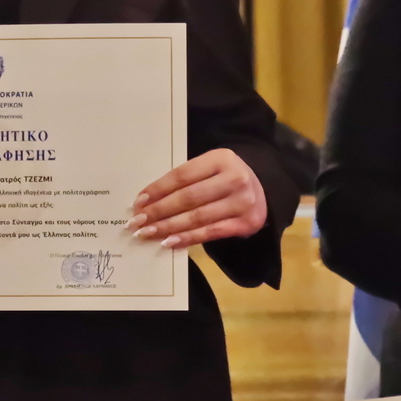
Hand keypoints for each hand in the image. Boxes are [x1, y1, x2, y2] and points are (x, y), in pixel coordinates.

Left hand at [127, 148, 265, 248]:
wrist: (263, 190)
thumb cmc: (225, 178)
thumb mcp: (210, 168)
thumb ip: (185, 180)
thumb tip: (147, 201)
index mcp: (221, 158)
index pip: (182, 175)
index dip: (158, 189)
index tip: (138, 201)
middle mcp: (235, 179)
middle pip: (188, 198)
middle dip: (158, 211)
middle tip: (137, 221)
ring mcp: (242, 202)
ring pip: (197, 217)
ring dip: (168, 227)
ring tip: (147, 233)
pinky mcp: (246, 223)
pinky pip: (210, 233)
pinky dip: (187, 238)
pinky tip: (169, 242)